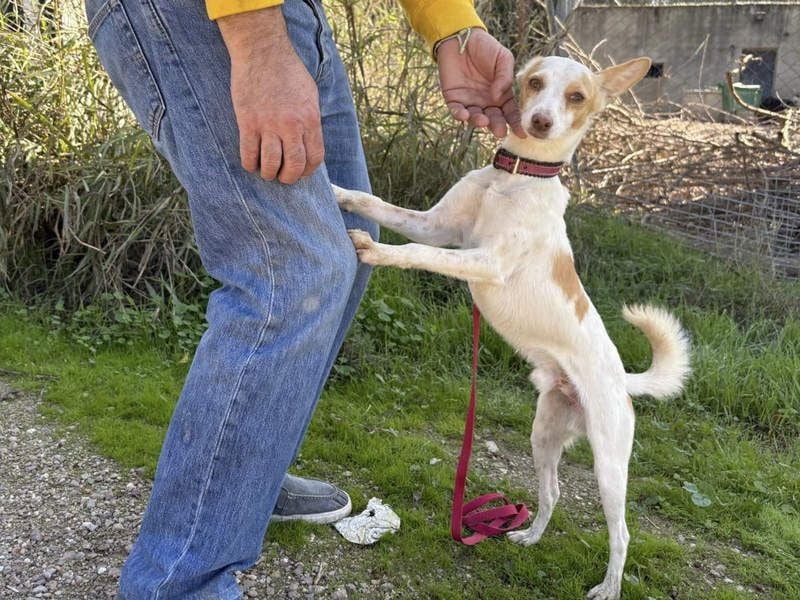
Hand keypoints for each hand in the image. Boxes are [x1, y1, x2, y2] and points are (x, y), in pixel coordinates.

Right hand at [218, 7, 323, 183]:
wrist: (263, 50)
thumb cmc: (288, 71)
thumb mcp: (310, 96)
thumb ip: (310, 121)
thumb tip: (309, 143)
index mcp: (310, 120)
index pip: (314, 158)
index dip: (308, 171)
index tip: (301, 173)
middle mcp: (291, 125)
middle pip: (294, 166)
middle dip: (289, 177)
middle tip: (283, 177)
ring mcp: (268, 125)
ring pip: (271, 164)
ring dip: (269, 174)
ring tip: (266, 172)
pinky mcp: (248, 122)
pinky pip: (249, 153)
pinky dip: (250, 164)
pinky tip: (251, 163)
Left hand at [436, 29, 525, 138]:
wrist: (461, 38)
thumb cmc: (485, 47)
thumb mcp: (503, 58)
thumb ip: (504, 77)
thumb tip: (498, 96)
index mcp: (501, 94)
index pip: (510, 112)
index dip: (516, 122)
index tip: (522, 133)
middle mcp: (487, 101)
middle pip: (494, 119)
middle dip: (497, 126)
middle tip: (499, 132)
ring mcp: (470, 101)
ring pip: (475, 117)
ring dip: (479, 121)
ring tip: (483, 120)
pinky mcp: (454, 99)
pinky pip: (457, 111)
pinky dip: (460, 115)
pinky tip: (464, 115)